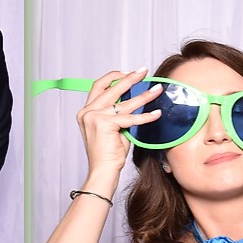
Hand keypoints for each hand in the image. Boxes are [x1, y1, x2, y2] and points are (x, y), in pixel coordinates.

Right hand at [76, 68, 162, 189]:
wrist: (103, 171)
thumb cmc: (109, 153)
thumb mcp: (114, 127)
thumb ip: (120, 113)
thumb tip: (136, 99)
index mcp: (86, 112)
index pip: (99, 86)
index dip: (114, 77)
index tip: (129, 73)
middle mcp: (87, 112)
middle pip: (111, 88)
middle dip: (130, 78)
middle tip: (144, 71)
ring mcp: (93, 117)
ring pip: (124, 102)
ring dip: (143, 95)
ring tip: (156, 90)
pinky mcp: (104, 124)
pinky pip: (130, 117)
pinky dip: (145, 116)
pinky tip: (156, 114)